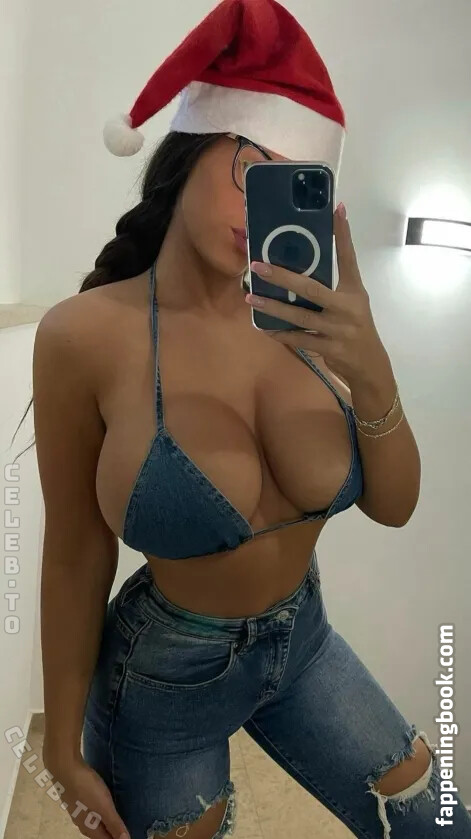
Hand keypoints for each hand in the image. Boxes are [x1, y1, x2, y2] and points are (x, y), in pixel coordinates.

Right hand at [42, 753, 128, 838]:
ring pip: (95, 821)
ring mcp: (77, 810)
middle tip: (126, 825)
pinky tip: (104, 801)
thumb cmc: (86, 788)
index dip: (119, 837)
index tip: (129, 832)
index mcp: (89, 828)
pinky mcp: (76, 798)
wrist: (64, 767)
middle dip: (113, 832)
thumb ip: (114, 824)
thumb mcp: (104, 806)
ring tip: (118, 815)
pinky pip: (91, 810)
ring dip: (106, 821)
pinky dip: (100, 810)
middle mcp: (82, 823)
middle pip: (100, 833)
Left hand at [246, 204, 390, 386]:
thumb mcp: (352, 301)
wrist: (369, 364)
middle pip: (312, 289)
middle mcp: (347, 308)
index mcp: (354, 291)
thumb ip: (333, 283)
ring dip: (273, 308)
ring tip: (251, 297)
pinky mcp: (329, 348)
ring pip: (300, 317)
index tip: (336, 210)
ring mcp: (337, 330)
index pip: (348, 258)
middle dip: (283, 277)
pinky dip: (281, 334)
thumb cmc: (355, 326)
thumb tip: (303, 263)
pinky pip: (300, 339)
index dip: (343, 235)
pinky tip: (264, 327)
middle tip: (258, 265)